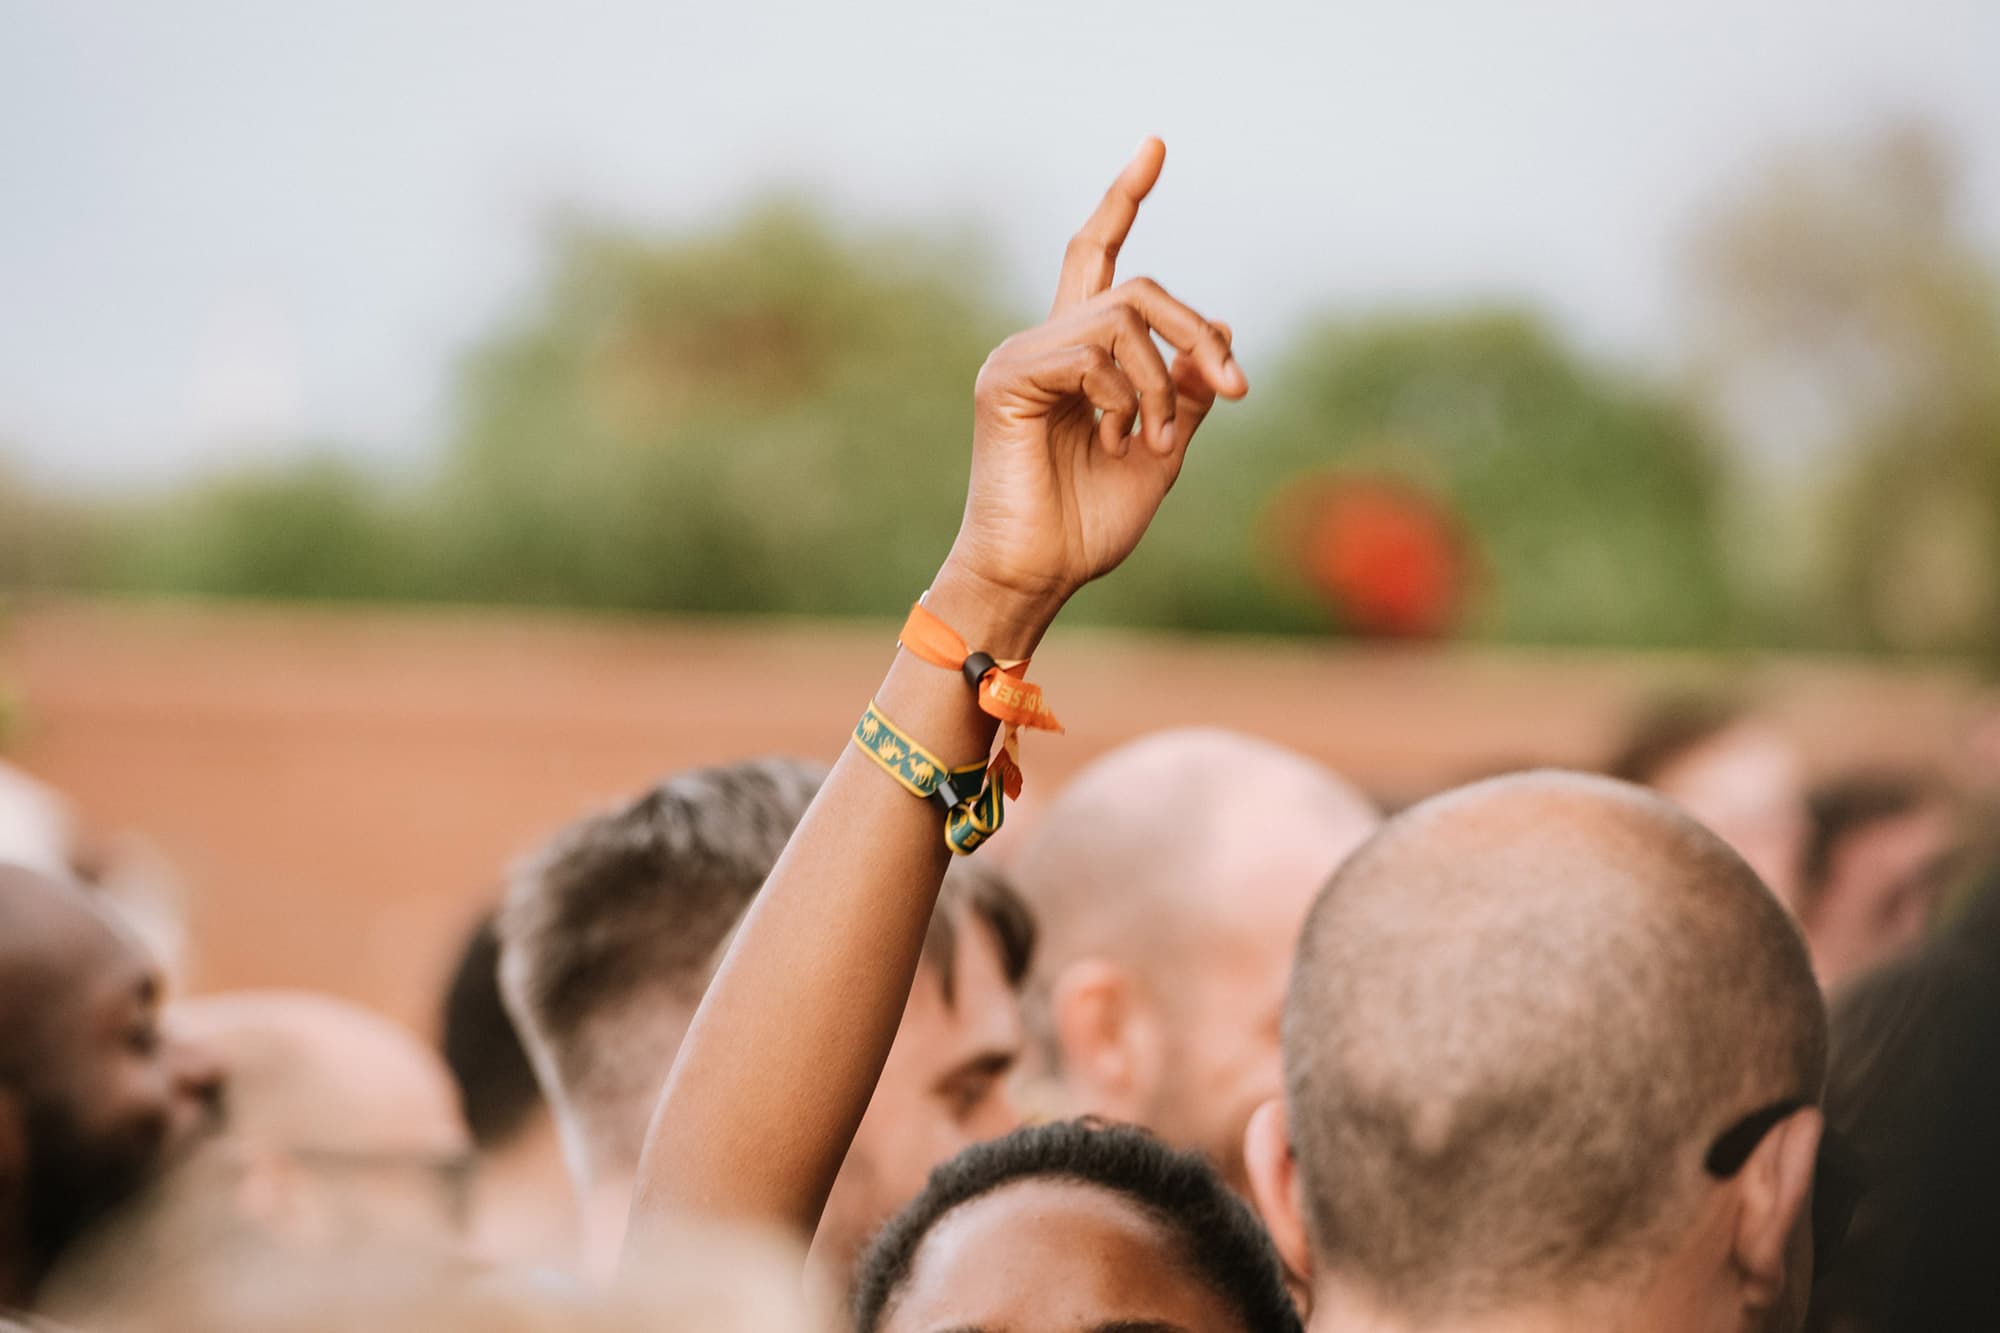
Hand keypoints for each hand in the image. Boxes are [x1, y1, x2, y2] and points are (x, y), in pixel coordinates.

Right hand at [943, 138, 1247, 619]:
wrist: (1037, 578)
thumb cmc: (1086, 527)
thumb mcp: (1162, 453)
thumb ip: (1186, 394)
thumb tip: (1219, 337)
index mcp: (1078, 357)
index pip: (1097, 257)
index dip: (1124, 199)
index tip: (1156, 144)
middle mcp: (1044, 343)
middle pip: (1136, 286)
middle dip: (1195, 332)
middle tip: (1235, 390)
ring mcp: (1021, 357)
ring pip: (1124, 318)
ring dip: (1162, 383)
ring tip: (1152, 441)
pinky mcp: (1007, 378)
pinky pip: (1092, 354)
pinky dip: (1125, 398)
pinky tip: (1111, 440)